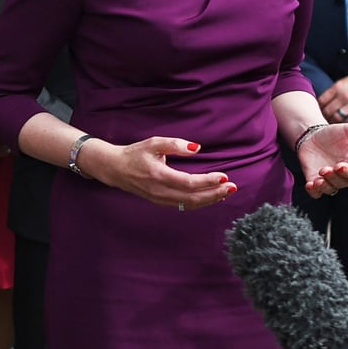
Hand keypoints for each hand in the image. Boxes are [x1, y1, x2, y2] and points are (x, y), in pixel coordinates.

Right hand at [75, 136, 236, 210]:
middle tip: (232, 187)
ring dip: (209, 200)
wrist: (115, 169)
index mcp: (158, 175)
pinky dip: (199, 202)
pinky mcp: (160, 202)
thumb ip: (176, 144)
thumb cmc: (136, 153)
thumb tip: (197, 148)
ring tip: (226, 192)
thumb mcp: (155, 143)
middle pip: (192, 197)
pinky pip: (183, 205)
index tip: (224, 176)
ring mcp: (159, 199)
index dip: (207, 181)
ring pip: (189, 204)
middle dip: (214, 193)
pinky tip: (211, 197)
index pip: (188, 182)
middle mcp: (159, 191)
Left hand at [297, 122, 347, 198]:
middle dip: (334, 178)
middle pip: (342, 183)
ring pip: (330, 190)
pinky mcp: (315, 181)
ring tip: (317, 180)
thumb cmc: (334, 134)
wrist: (313, 136)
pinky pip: (316, 193)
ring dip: (324, 186)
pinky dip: (314, 192)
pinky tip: (309, 185)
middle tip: (325, 169)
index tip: (340, 166)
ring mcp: (329, 179)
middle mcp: (343, 175)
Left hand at [317, 71, 347, 123]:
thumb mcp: (342, 84)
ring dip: (334, 123)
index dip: (319, 109)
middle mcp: (344, 95)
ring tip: (333, 126)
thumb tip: (319, 105)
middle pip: (328, 111)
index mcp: (337, 87)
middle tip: (324, 123)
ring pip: (337, 117)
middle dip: (325, 118)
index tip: (318, 113)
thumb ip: (332, 94)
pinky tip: (344, 126)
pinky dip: (345, 125)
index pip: (321, 101)